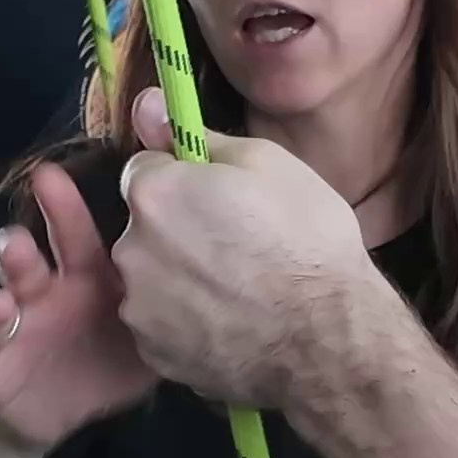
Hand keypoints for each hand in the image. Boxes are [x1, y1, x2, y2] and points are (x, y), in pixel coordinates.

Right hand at [0, 165, 154, 446]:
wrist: (69, 410)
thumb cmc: (115, 350)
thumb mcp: (151, 310)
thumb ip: (171, 262)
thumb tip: (198, 200)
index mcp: (82, 274)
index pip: (69, 231)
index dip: (58, 205)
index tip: (49, 176)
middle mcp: (43, 295)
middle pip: (23, 261)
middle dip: (15, 249)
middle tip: (18, 244)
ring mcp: (15, 332)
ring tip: (2, 306)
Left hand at [115, 94, 376, 408]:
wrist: (326, 339)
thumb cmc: (305, 240)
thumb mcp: (268, 165)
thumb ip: (198, 137)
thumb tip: (147, 104)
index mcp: (154, 193)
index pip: (146, 170)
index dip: (185, 181)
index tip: (220, 199)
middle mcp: (131, 249)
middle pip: (145, 228)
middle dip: (178, 232)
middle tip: (236, 247)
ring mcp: (138, 307)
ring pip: (151, 279)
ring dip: (179, 279)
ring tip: (237, 292)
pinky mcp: (153, 354)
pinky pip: (162, 326)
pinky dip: (185, 324)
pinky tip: (229, 324)